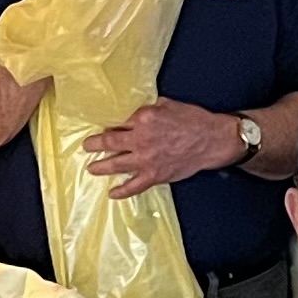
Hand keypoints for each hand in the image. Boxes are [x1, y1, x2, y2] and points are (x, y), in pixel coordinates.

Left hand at [86, 99, 248, 197]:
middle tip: (87, 146)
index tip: (103, 129)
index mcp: (143, 119)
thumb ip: (149, 110)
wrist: (211, 140)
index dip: (109, 127)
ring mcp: (145, 160)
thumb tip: (136, 114)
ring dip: (101, 167)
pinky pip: (133, 186)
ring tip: (92, 168)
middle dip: (94, 145)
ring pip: (116, 165)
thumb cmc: (193, 120)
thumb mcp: (168, 104)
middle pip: (109, 143)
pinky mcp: (154, 175)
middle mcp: (140, 139)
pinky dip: (121, 191)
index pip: (119, 123)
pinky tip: (112, 193)